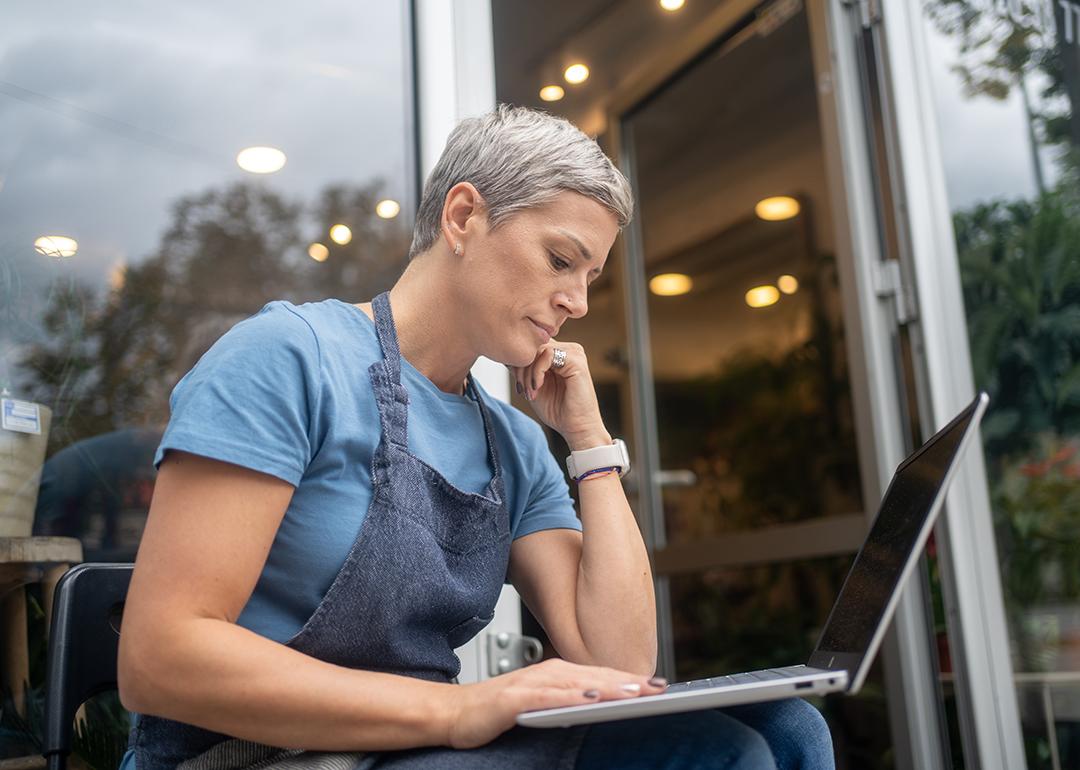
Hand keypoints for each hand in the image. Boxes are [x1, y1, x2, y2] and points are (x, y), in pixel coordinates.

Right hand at [443, 658, 666, 748]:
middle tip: (659, 687)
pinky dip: (570, 698)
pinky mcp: (514, 698)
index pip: (599, 675)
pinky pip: (547, 697)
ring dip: (607, 687)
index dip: (630, 679)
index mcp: (555, 673)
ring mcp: (530, 683)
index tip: (660, 685)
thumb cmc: (495, 711)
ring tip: (636, 692)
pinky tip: (590, 700)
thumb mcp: (541, 705)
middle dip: (628, 681)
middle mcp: (546, 673)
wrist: (452, 713)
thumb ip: (569, 702)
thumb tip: (603, 706)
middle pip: (594, 676)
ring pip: (576, 683)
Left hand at [509, 341, 609, 449]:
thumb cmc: (558, 410)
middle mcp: (568, 349)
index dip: (519, 362)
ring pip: (538, 350)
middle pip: (533, 345)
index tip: (519, 386)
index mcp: (559, 354)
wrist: (576, 427)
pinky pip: (548, 355)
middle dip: (521, 368)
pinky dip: (537, 372)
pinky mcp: (577, 360)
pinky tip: (538, 387)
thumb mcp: (532, 385)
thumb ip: (523, 369)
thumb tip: (506, 355)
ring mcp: (574, 353)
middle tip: (522, 389)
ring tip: (530, 392)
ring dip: (528, 372)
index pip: (532, 345)